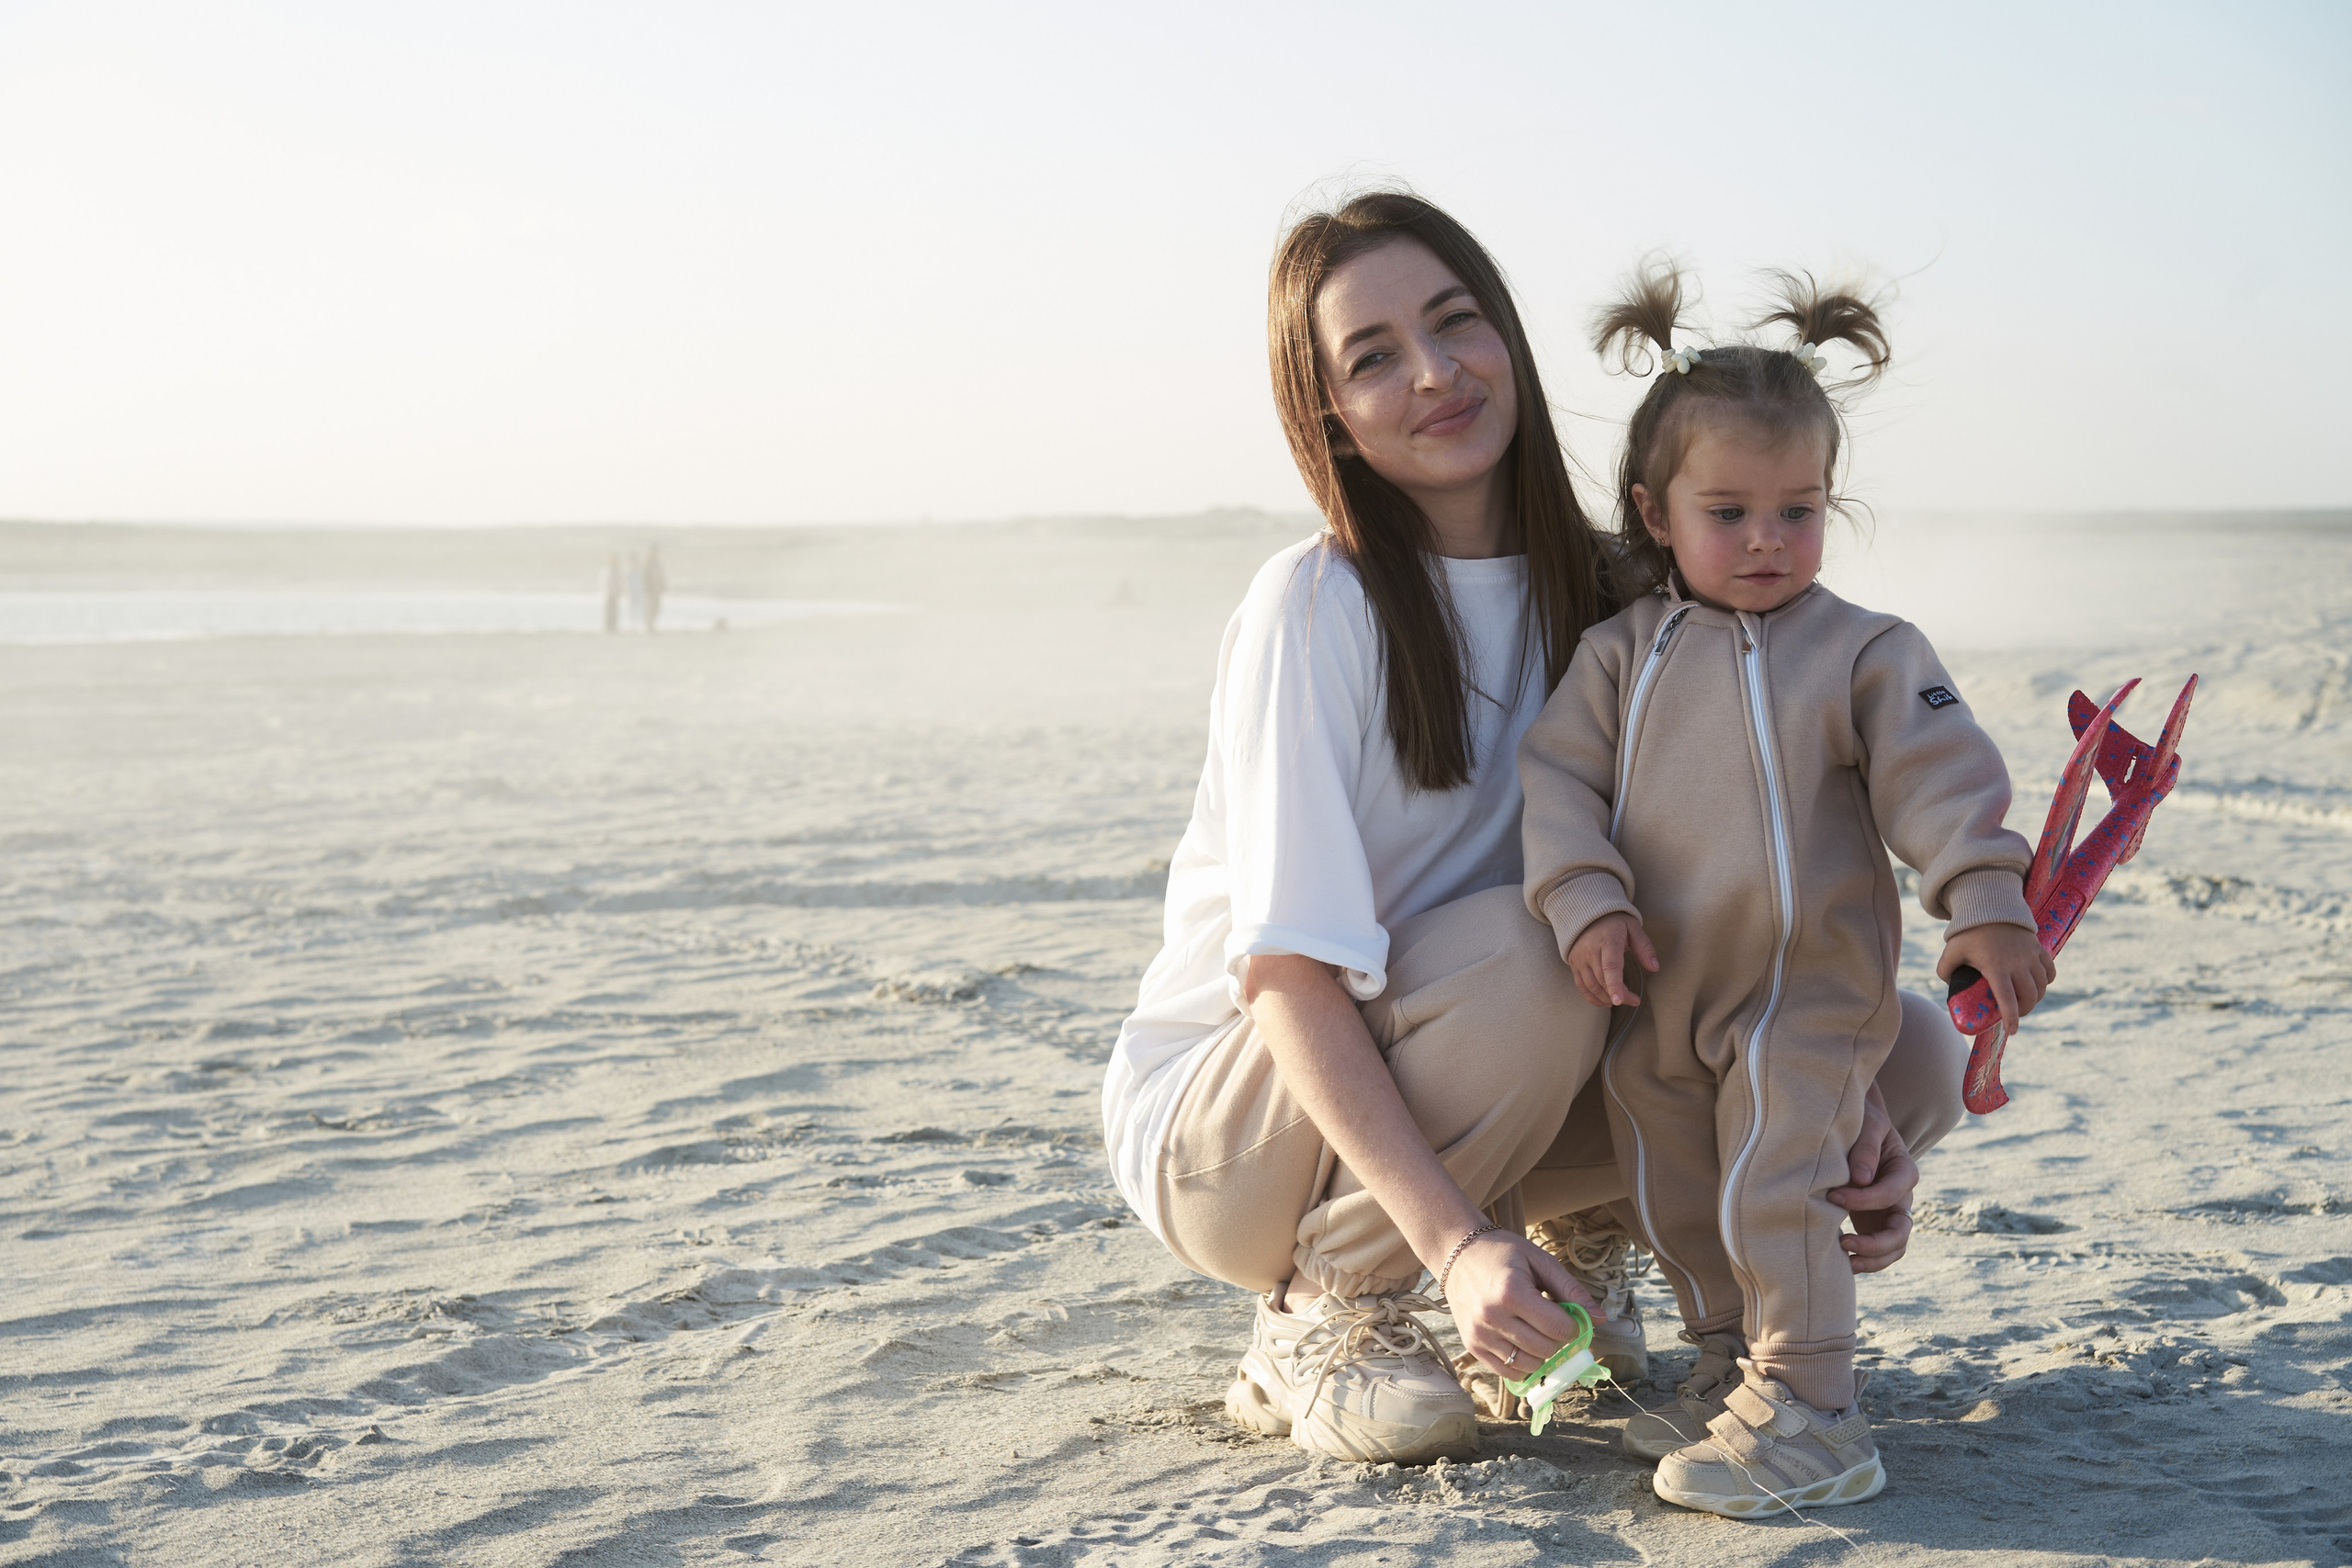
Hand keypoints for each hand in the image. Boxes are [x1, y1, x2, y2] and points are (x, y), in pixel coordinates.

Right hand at [1441, 1231, 1600, 1377]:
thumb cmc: (1503, 1253)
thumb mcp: (1540, 1261)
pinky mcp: (1472, 1346)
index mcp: (1511, 1292)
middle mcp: (1492, 1317)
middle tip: (1554, 1323)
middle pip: (1546, 1349)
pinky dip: (1524, 1365)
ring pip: (1529, 1365)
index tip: (1569, 1315)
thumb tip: (1600, 1318)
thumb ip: (1571, 1290)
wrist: (1458, 1253)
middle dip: (1559, 1340)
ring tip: (1538, 1332)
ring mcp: (1480, 1334)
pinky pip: (1508, 1372)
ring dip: (1543, 1355)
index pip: (1558, 1329)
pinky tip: (1525, 1346)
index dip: (1573, 1326)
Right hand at [1566, 912, 1658, 1008]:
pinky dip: (1593, 998)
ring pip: (1591, 986)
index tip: (1619, 1000)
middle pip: (1603, 980)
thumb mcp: (1633, 928)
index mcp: (1608, 941)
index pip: (1610, 967)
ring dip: (1607, 999)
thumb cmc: (1614, 922)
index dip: (1615, 985)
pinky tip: (1606, 1001)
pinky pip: (1582, 987)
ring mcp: (1580, 959)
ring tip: (1622, 1000)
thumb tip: (1655, 967)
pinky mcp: (1574, 965)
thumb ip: (1645, 948)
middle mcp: (1590, 951)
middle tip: (1634, 999)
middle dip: (1619, 995)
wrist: (1586, 913)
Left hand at [1828, 1084, 1916, 1273]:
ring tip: (1845, 1261)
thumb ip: (1866, 1148)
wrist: (1857, 1129)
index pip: (1890, 1194)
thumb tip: (1861, 1179)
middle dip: (1875, 1243)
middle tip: (1843, 1242)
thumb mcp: (1867, 1126)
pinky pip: (1879, 1250)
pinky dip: (1865, 1258)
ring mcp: (1890, 1213)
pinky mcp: (1875, 1223)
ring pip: (1894, 1248)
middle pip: (1901, 1231)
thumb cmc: (1862, 1124)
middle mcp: (1902, 1197)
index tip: (1832, 1196)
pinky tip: (1840, 1259)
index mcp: (1905, 1172)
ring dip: (1873, 1259)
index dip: (1863, 1200)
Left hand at [1938, 924, 2053, 1035]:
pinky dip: (2047, 981)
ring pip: (2041, 986)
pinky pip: (2050, 971)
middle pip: (2029, 996)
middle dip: (2024, 1010)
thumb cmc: (1969, 932)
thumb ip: (1945, 970)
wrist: (1990, 906)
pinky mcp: (2039, 949)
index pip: (2006, 998)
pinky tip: (2038, 985)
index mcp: (1995, 966)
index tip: (2012, 1030)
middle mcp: (2017, 963)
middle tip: (2016, 1014)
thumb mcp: (1952, 950)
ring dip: (2036, 997)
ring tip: (2025, 1002)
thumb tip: (1948, 987)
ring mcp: (2030, 956)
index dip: (2011, 1017)